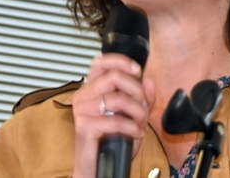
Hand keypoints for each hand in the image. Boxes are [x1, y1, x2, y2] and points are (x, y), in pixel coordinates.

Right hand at [71, 53, 155, 177]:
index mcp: (92, 88)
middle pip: (113, 77)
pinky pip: (116, 120)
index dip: (121, 62)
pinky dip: (131, 128)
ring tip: (140, 123)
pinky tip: (135, 134)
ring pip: (117, 99)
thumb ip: (142, 99)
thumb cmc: (112, 140)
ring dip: (137, 112)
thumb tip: (148, 81)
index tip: (137, 71)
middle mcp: (83, 96)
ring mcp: (81, 110)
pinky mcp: (84, 126)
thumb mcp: (133, 116)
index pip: (100, 62)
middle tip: (142, 106)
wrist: (98, 167)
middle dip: (136, 91)